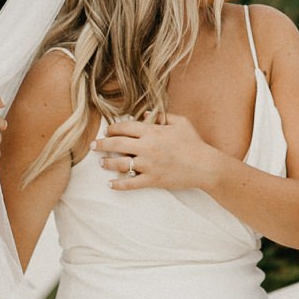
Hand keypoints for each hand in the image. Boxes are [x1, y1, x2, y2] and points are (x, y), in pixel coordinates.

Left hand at [96, 115, 217, 193]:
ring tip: (101, 163)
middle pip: (117, 144)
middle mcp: (147, 147)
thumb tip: (145, 113)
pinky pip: (131, 183)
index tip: (107, 131)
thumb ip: (162, 116)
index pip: (125, 127)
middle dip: (102, 144)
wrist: (205, 166)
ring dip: (107, 163)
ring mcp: (148, 165)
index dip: (113, 128)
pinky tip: (110, 184)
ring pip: (120, 164)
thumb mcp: (181, 123)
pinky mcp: (152, 180)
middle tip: (93, 146)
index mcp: (153, 132)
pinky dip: (118, 185)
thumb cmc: (194, 143)